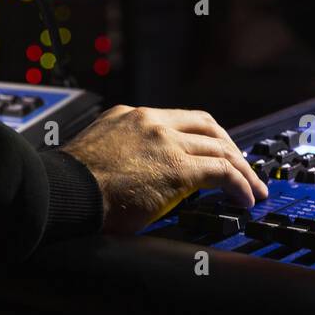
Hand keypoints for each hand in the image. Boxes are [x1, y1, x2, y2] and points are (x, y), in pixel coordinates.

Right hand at [63, 106, 267, 232]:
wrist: (61, 194)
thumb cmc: (70, 187)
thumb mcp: (97, 153)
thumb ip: (122, 153)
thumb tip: (136, 175)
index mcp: (129, 116)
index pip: (179, 119)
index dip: (205, 137)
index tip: (216, 153)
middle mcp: (150, 121)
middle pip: (207, 127)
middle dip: (231, 148)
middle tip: (243, 170)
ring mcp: (165, 141)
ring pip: (221, 148)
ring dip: (242, 171)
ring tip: (253, 189)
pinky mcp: (178, 168)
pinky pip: (223, 172)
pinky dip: (239, 184)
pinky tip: (245, 198)